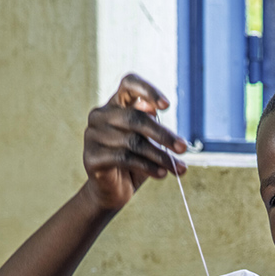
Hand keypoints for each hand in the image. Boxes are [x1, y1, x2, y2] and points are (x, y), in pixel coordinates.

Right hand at [82, 73, 187, 210]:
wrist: (113, 191)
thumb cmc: (135, 163)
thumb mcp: (148, 143)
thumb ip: (155, 129)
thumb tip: (165, 122)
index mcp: (116, 104)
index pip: (129, 84)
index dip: (148, 90)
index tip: (167, 106)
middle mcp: (101, 115)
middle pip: (136, 118)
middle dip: (163, 135)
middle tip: (183, 148)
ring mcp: (93, 135)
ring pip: (133, 142)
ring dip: (161, 157)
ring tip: (179, 168)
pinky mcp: (91, 157)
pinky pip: (125, 159)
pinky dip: (148, 167)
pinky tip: (162, 174)